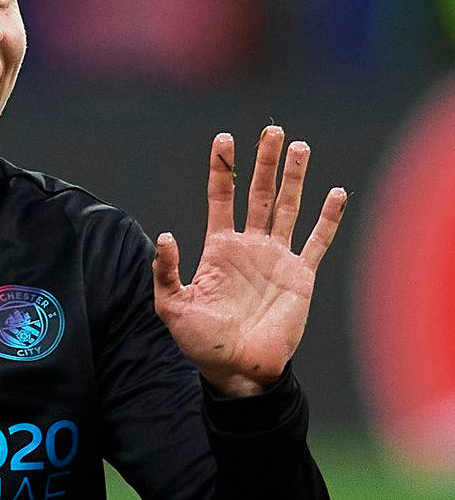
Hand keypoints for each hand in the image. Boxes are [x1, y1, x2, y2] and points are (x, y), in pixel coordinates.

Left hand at [152, 127, 346, 396]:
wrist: (238, 370)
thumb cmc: (201, 342)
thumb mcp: (172, 307)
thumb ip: (165, 272)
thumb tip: (165, 235)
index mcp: (218, 249)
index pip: (221, 198)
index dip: (222, 169)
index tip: (223, 138)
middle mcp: (249, 247)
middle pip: (258, 194)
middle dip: (264, 162)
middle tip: (272, 129)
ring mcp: (276, 258)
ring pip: (287, 208)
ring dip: (294, 178)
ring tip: (299, 146)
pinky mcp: (300, 276)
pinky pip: (317, 241)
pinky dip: (327, 218)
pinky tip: (335, 193)